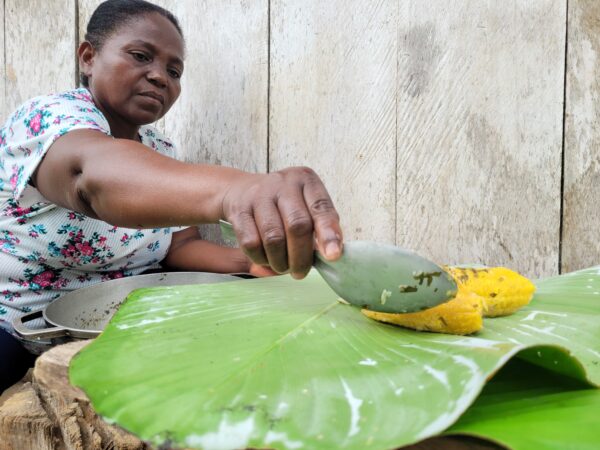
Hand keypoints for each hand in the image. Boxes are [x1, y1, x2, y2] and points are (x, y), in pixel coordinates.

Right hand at [221, 166, 342, 278]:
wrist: (242, 190)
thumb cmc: (283, 204)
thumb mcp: (305, 206)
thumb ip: (318, 228)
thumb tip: (329, 256)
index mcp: (306, 180)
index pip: (321, 207)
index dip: (328, 233)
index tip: (333, 256)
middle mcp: (284, 183)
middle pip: (297, 225)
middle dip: (301, 256)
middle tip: (301, 272)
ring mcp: (259, 195)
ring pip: (273, 238)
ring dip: (280, 261)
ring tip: (283, 267)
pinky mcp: (239, 210)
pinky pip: (252, 243)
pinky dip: (260, 258)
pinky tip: (265, 259)